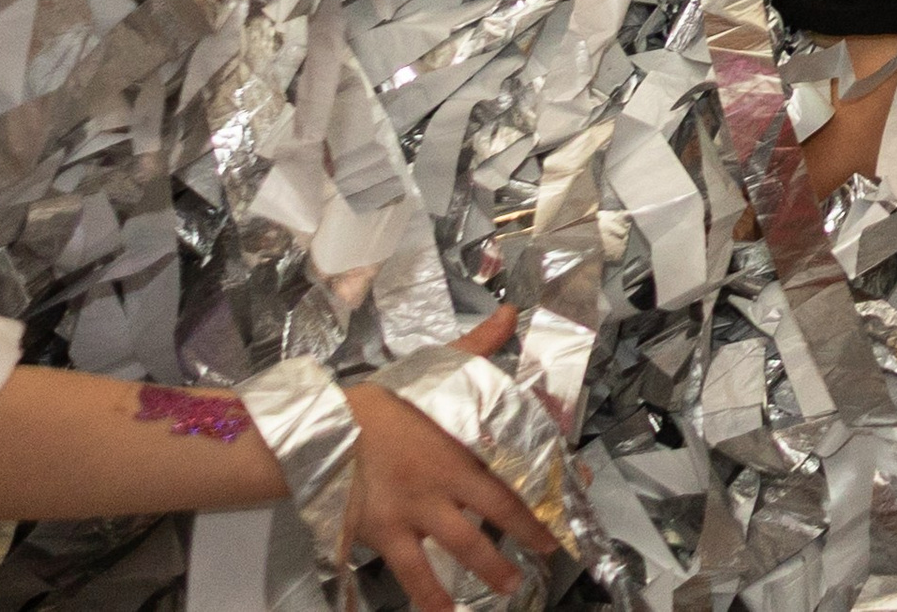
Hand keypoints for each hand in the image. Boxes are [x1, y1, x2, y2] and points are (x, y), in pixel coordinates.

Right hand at [343, 307, 561, 611]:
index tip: (575, 488)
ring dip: (491, 568)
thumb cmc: (382, 401)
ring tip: (512, 585)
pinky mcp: (386, 533)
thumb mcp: (433, 368)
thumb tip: (512, 312)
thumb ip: (476, 346)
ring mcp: (416, 510)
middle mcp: (446, 478)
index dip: (549, 476)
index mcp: (462, 438)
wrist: (321, 428)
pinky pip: (412, 572)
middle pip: (500, 507)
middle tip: (554, 546)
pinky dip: (429, 597)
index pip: (516, 459)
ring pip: (464, 545)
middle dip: (531, 529)